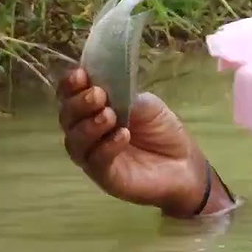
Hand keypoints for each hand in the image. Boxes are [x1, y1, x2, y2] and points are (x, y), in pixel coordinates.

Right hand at [57, 67, 227, 217]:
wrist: (183, 163)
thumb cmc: (161, 130)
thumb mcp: (145, 104)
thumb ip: (122, 94)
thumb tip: (101, 84)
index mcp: (92, 109)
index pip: (70, 95)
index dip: (70, 85)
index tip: (80, 74)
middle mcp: (86, 132)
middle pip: (67, 117)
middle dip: (79, 103)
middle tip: (98, 95)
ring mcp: (93, 155)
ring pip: (75, 141)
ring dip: (89, 125)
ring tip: (110, 115)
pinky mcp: (105, 176)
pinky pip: (96, 161)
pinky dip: (106, 146)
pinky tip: (123, 135)